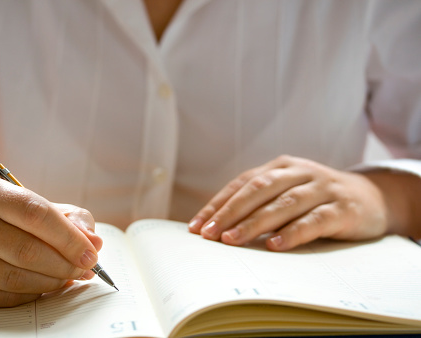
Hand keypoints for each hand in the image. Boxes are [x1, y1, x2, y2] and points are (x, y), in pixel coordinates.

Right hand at [0, 177, 101, 306]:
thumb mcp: (40, 206)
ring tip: (67, 278)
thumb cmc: (9, 217)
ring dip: (50, 282)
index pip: (35, 214)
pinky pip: (2, 297)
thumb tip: (93, 242)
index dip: (69, 238)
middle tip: (84, 270)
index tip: (91, 254)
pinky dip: (31, 295)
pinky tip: (44, 286)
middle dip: (64, 264)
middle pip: (25, 249)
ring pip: (13, 277)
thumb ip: (73, 219)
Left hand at [189, 155, 388, 250]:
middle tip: (209, 234)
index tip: (197, 226)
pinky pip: (314, 220)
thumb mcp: (288, 193)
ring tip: (231, 240)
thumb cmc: (317, 199)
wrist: (372, 198)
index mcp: (280, 167)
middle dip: (229, 212)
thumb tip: (219, 227)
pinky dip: (293, 232)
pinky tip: (275, 245)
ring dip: (254, 222)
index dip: (218, 204)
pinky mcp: (343, 208)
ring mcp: (322, 187)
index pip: (241, 184)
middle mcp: (299, 172)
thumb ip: (260, 203)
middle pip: (258, 190)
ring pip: (283, 203)